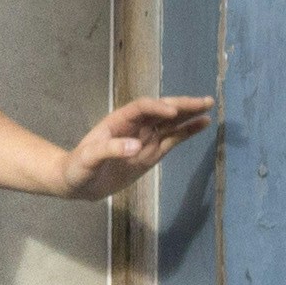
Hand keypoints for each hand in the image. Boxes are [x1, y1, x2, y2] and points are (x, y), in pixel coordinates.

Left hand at [64, 95, 213, 198]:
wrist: (77, 183)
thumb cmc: (77, 168)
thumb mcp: (88, 159)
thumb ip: (109, 150)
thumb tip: (135, 147)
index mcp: (118, 121)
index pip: (141, 108)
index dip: (157, 108)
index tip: (172, 112)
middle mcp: (135, 126)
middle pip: (161, 110)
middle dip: (181, 105)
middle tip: (204, 101)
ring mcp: (145, 139)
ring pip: (171, 123)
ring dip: (189, 114)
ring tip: (208, 106)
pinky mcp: (152, 153)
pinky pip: (173, 139)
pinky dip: (188, 131)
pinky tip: (203, 123)